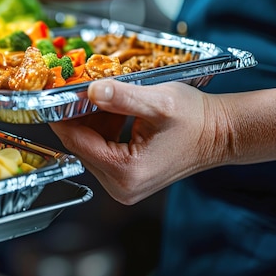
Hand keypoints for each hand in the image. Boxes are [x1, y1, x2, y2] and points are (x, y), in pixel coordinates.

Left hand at [49, 80, 226, 204]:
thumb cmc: (196, 119)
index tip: (53, 93)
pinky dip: (102, 131)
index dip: (62, 115)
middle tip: (78, 88)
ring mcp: (123, 186)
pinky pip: (102, 151)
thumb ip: (122, 97)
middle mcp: (120, 186)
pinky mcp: (127, 180)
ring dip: (91, 122)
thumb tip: (91, 90)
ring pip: (89, 147)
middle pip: (80, 145)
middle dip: (77, 117)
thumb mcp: (158, 102)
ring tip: (102, 98)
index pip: (77, 141)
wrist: (221, 134)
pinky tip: (112, 113)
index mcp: (125, 172)